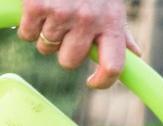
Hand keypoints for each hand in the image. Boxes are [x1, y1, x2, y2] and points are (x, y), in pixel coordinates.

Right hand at [17, 0, 141, 89]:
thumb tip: (135, 55)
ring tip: (53, 13)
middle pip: (69, 62)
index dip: (103, 81)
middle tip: (66, 30)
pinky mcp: (37, 6)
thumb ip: (121, 34)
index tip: (92, 81)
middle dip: (64, 51)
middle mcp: (88, 21)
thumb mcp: (113, 7)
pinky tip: (37, 10)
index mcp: (111, 24)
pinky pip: (27, 34)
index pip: (113, 67)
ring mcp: (62, 14)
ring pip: (46, 48)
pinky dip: (28, 26)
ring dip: (45, 35)